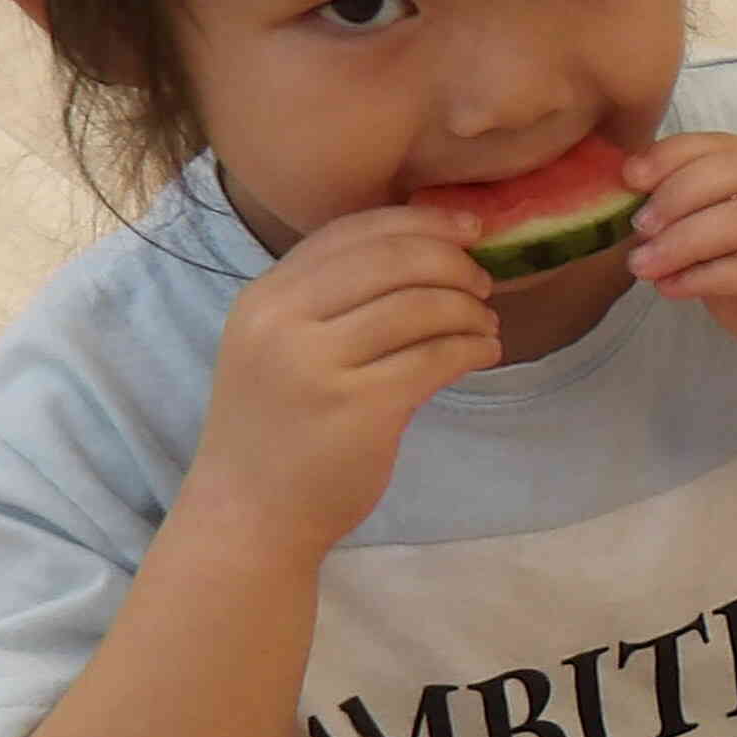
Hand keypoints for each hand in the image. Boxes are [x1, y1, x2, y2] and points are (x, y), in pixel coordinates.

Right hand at [188, 207, 501, 554]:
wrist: (250, 515)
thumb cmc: (278, 428)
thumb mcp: (278, 347)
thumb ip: (330, 299)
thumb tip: (425, 250)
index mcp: (264, 298)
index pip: (352, 231)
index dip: (421, 221)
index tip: (469, 228)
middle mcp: (283, 322)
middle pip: (393, 259)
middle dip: (454, 263)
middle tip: (483, 284)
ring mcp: (318, 365)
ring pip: (422, 305)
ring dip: (470, 310)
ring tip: (485, 326)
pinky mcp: (361, 408)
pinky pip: (437, 356)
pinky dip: (473, 347)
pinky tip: (483, 354)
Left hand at [616, 134, 736, 405]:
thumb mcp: (736, 255)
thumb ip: (704, 224)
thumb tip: (638, 202)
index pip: (731, 146)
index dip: (675, 155)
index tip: (629, 180)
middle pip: (736, 172)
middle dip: (675, 196)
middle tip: (637, 229)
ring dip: (681, 240)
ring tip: (643, 266)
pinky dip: (701, 277)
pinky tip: (671, 290)